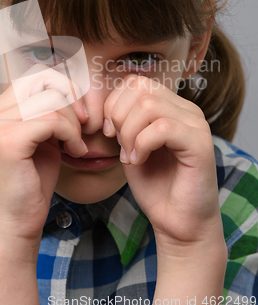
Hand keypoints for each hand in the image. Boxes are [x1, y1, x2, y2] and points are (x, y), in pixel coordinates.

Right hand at [0, 63, 87, 243]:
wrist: (16, 221)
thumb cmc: (32, 180)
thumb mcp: (43, 136)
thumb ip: (49, 110)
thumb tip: (71, 85)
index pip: (37, 74)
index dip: (65, 87)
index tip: (79, 113)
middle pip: (45, 81)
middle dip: (71, 102)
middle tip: (82, 126)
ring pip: (52, 101)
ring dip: (73, 124)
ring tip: (75, 145)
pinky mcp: (7, 140)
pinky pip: (52, 120)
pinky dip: (70, 135)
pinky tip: (73, 152)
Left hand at [103, 74, 222, 249]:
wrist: (178, 222)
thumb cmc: (154, 185)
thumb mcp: (130, 145)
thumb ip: (123, 121)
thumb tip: (103, 103)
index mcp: (171, 107)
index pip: (135, 81)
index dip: (114, 104)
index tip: (110, 132)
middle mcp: (186, 110)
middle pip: (141, 87)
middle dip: (118, 116)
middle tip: (119, 145)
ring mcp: (196, 124)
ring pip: (149, 106)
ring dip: (129, 133)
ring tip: (130, 156)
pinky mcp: (200, 143)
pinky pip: (163, 127)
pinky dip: (142, 144)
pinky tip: (139, 161)